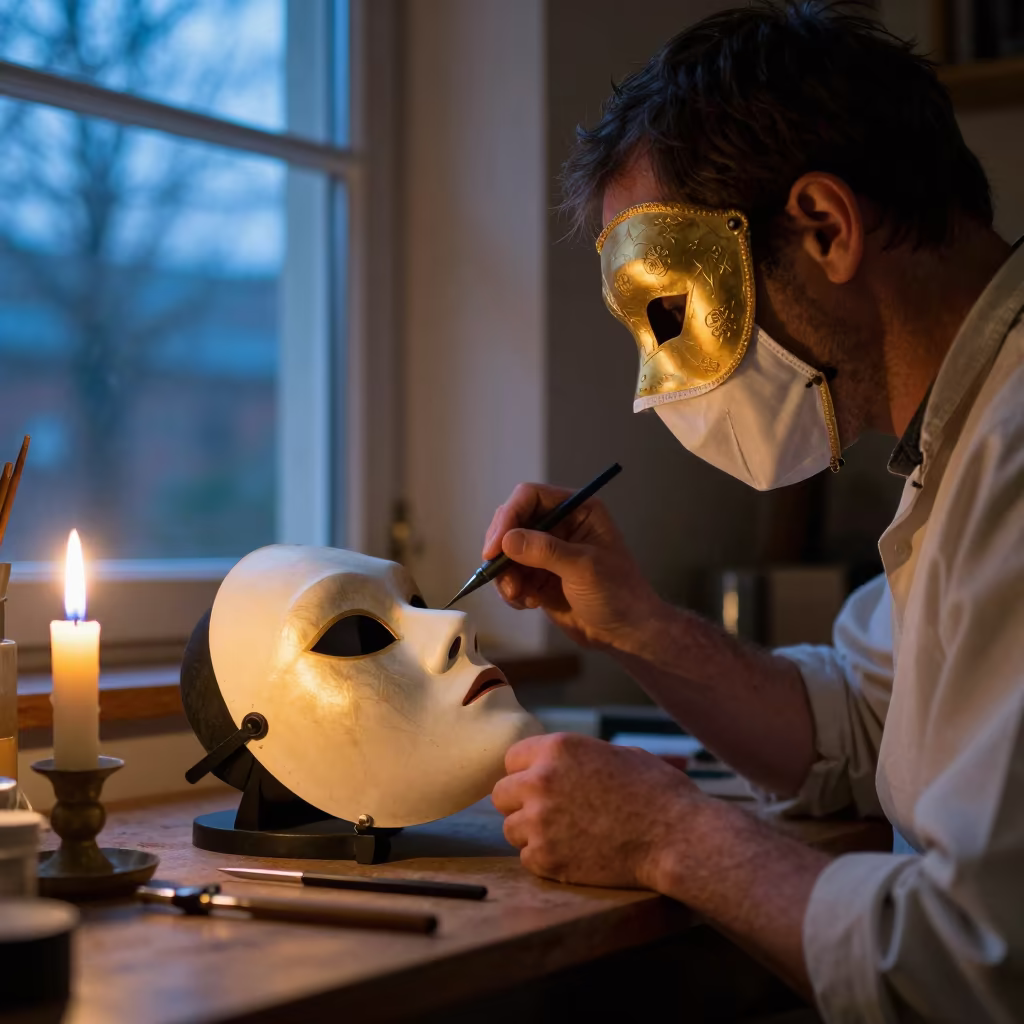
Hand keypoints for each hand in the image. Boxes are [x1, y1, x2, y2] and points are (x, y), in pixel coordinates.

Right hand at [482, 482, 663, 649]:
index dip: (509, 517)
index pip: (530, 496)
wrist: (624, 633)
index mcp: (577, 510)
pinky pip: (510, 575)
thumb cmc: (618, 594)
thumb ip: (546, 551)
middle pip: (512, 521)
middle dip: (502, 549)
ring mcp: (547, 551)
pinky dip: (511, 590)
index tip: (496, 547)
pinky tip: (529, 603)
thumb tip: (508, 541)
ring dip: (505, 574)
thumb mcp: (584, 568)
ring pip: (507, 551)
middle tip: (497, 572)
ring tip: (518, 596)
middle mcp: (559, 525)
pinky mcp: (538, 575)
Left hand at [491, 732, 706, 888]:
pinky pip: (527, 858)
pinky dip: (545, 859)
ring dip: (531, 833)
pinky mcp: (546, 859)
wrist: (676, 835)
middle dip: (521, 803)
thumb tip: (554, 764)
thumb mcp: (614, 754)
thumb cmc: (656, 791)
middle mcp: (540, 781)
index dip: (527, 772)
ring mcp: (539, 821)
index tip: (544, 786)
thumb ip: (575, 758)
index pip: (511, 759)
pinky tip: (574, 854)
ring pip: (510, 829)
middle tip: (550, 814)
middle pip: (502, 794)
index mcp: (556, 749)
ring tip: (566, 835)